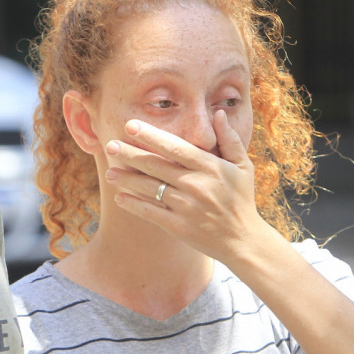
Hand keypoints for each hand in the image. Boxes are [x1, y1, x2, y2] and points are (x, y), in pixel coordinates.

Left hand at [104, 110, 271, 261]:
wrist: (244, 240)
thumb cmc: (241, 199)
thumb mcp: (243, 166)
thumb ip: (229, 139)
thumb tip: (218, 113)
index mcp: (210, 166)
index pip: (174, 147)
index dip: (151, 136)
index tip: (130, 125)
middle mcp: (196, 184)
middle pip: (156, 165)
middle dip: (130, 154)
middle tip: (110, 145)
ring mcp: (187, 207)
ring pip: (150, 188)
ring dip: (127, 179)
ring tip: (109, 172)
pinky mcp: (179, 227)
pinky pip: (152, 213)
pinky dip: (134, 205)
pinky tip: (120, 197)